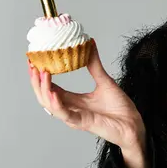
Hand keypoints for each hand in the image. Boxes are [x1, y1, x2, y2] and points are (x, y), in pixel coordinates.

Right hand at [28, 41, 145, 153]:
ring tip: (41, 73)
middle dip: (36, 82)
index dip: (41, 76)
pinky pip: (65, 114)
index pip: (51, 88)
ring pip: (50, 105)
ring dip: (43, 89)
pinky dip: (56, 103)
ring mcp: (75, 117)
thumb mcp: (105, 80)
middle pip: (45, 97)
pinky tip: (53, 92)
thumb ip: (94, 64)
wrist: (133, 124)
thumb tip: (89, 43)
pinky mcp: (83, 122)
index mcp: (74, 101)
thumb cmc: (120, 108)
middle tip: (32, 65)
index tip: (35, 61)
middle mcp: (71, 109)